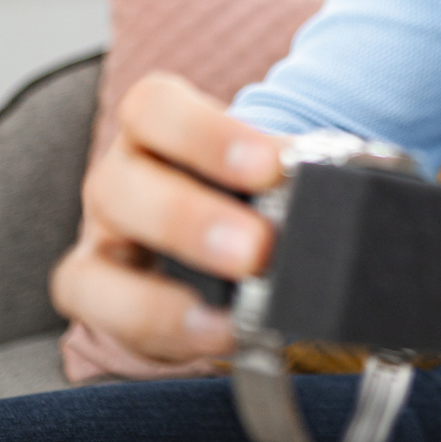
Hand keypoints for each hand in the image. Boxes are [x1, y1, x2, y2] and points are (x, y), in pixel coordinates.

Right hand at [49, 71, 288, 361]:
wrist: (221, 239)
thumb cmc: (246, 187)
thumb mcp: (262, 165)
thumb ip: (290, 169)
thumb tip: (343, 189)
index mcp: (155, 125)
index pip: (154, 107)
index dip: (209, 136)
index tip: (273, 167)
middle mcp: (118, 177)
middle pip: (121, 185)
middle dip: (190, 220)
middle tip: (258, 248)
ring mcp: (101, 241)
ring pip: (98, 262)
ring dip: (167, 295)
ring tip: (240, 306)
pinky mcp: (97, 294)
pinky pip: (106, 315)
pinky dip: (163, 327)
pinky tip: (220, 334)